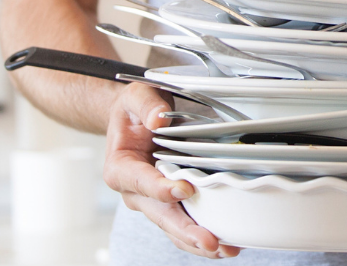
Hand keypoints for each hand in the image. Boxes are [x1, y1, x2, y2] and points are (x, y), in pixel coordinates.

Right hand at [103, 83, 240, 258]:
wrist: (133, 121)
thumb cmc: (134, 111)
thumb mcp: (135, 95)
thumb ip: (146, 104)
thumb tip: (159, 118)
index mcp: (121, 168)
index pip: (140, 182)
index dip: (161, 188)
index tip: (184, 190)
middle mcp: (135, 192)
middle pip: (160, 214)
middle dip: (185, 229)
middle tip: (209, 240)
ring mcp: (153, 202)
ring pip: (173, 227)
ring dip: (197, 241)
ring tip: (224, 250)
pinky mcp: (170, 205)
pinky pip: (183, 225)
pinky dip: (202, 237)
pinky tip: (226, 245)